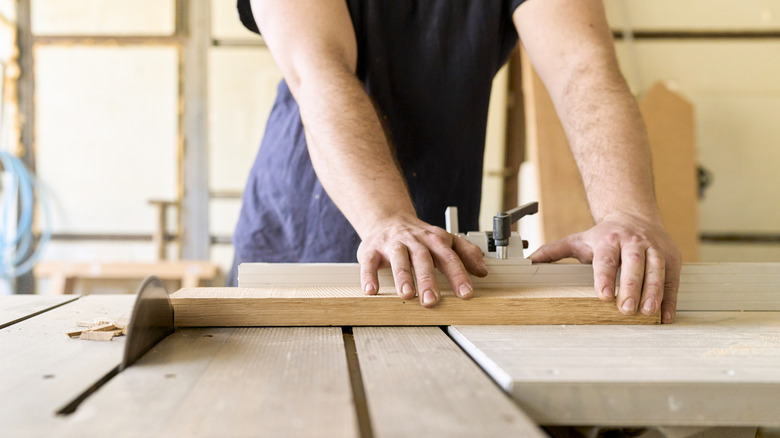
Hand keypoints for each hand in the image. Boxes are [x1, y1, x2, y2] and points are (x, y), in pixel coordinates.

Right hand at [356, 214, 487, 307]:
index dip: (458, 275)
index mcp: (435, 241)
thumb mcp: (446, 240)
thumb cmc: (419, 236)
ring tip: (407, 295)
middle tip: (432, 300)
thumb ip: (466, 253)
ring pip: (399, 259)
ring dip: (403, 276)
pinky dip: (369, 276)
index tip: (466, 293)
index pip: (449, 258)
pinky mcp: (371, 250)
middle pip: (423, 259)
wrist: (388, 219)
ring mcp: (392, 245)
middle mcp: (414, 241)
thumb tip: (483, 271)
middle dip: (428, 280)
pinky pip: (369, 263)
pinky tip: (371, 290)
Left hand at [528, 212, 680, 322]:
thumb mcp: (578, 240)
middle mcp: (634, 242)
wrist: (635, 215)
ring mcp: (655, 249)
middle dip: (631, 286)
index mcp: (609, 239)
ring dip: (654, 291)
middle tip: (626, 308)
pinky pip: (673, 279)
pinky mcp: (671, 258)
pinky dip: (670, 298)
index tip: (603, 295)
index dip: (605, 276)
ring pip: (656, 269)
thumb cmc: (604, 235)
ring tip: (648, 312)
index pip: (606, 258)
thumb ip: (554, 251)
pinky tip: (665, 315)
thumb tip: (530, 261)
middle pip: (634, 263)